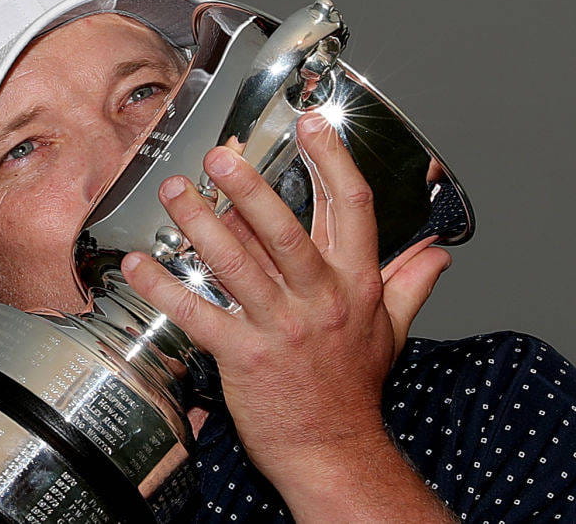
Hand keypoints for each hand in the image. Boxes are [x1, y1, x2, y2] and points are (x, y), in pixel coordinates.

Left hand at [120, 113, 450, 486]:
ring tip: (175, 192)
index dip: (332, 160)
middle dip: (249, 188)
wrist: (333, 451)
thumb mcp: (392, 331)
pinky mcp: (243, 356)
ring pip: (237, 265)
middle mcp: (318, 300)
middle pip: (283, 231)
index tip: (311, 124)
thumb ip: (411, 284)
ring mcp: (280, 328)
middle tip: (219, 157)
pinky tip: (137, 264)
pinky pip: (197, 313)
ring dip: (200, 225)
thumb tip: (437, 253)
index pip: (350, 208)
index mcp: (355, 284)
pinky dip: (163, 287)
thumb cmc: (353, 390)